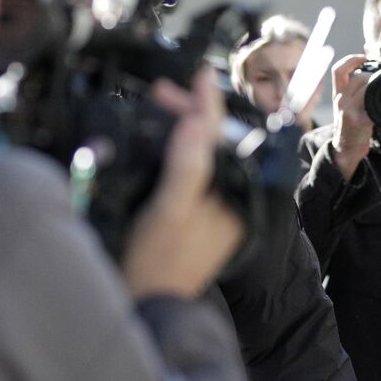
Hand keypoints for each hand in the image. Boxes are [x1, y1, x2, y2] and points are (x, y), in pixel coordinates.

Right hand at [121, 70, 243, 298]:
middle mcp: (230, 200)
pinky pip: (191, 172)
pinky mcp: (194, 214)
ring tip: (158, 108)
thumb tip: (197, 122)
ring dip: (181, 130)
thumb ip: (187, 167)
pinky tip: (159, 141)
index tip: (201, 72)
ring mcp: (211, 207)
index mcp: (235, 198)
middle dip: (190, 114)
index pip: (224, 140)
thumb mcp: (170, 211)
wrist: (145, 307)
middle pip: (214, 144)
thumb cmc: (156, 265)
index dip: (209, 103)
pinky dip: (175, 152)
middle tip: (161, 93)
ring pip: (202, 154)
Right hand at [329, 53, 374, 180]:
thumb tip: (368, 72)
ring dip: (378, 86)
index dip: (351, 59)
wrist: (344, 150)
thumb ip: (354, 90)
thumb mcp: (346, 106)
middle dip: (373, 74)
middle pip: (357, 77)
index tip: (365, 56)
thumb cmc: (349, 127)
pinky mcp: (359, 121)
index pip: (338, 70)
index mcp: (338, 94)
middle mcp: (340, 100)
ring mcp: (348, 110)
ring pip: (365, 88)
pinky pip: (373, 106)